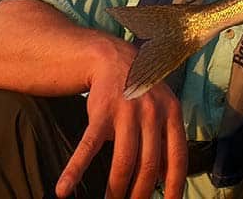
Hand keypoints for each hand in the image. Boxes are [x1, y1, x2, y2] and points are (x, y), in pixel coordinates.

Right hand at [55, 39, 186, 198]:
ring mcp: (126, 112)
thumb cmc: (141, 91)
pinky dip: (75, 170)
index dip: (174, 185)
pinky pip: (88, 147)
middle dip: (141, 193)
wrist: (114, 58)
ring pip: (123, 161)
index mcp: (172, 114)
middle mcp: (152, 114)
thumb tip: (167, 179)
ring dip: (116, 189)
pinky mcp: (100, 113)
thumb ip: (166, 140)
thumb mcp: (163, 109)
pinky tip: (64, 189)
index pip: (178, 157)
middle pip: (148, 165)